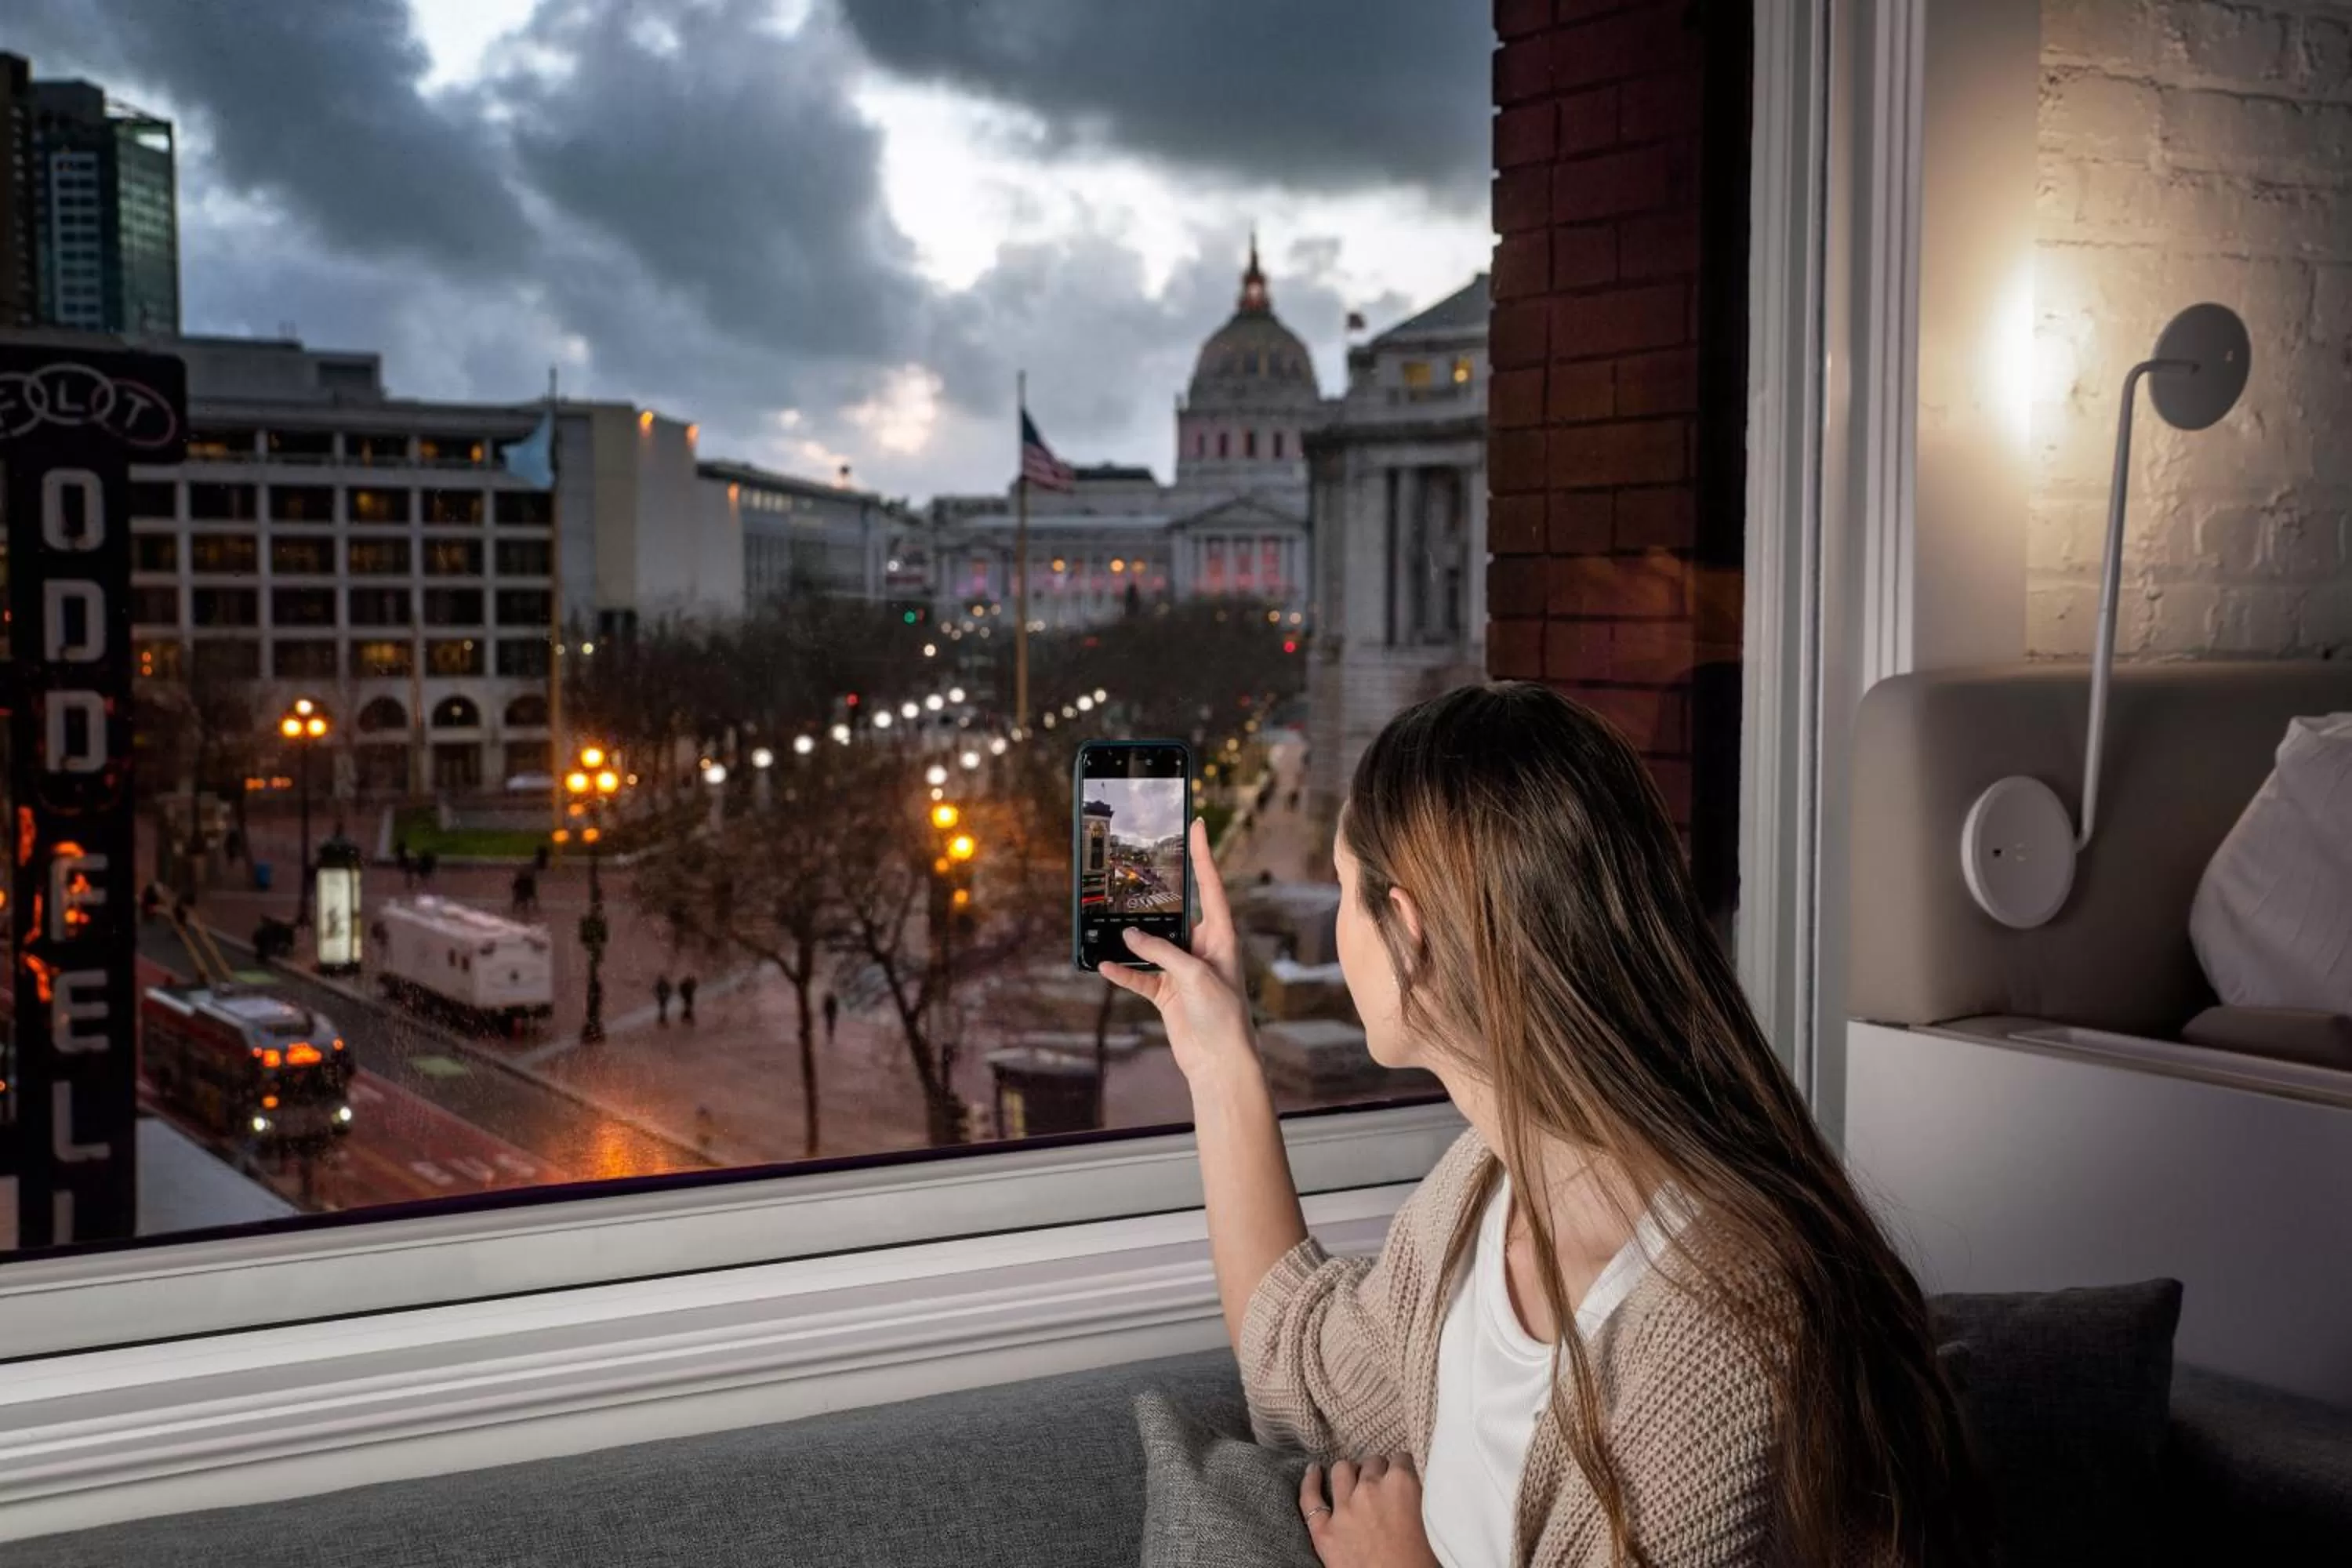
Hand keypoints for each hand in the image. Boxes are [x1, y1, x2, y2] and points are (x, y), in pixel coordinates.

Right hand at [1098, 816, 1257, 1085]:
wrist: (1220, 1062)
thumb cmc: (1223, 1015)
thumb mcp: (1194, 975)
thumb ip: (1163, 951)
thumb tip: (1129, 935)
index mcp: (1221, 935)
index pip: (1210, 886)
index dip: (1203, 855)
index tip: (1197, 825)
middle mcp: (1202, 948)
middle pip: (1176, 913)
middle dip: (1156, 895)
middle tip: (1137, 866)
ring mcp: (1182, 970)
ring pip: (1152, 944)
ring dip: (1132, 938)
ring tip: (1108, 919)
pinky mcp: (1167, 993)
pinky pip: (1140, 975)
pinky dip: (1124, 971)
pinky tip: (1105, 964)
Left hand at [1300, 1455, 1438, 1567]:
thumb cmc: (1423, 1564)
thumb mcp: (1433, 1521)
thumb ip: (1420, 1497)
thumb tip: (1414, 1487)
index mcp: (1402, 1485)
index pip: (1401, 1459)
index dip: (1402, 1469)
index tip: (1403, 1477)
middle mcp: (1370, 1490)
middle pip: (1371, 1464)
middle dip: (1377, 1472)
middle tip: (1382, 1487)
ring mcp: (1344, 1510)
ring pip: (1342, 1471)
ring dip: (1350, 1473)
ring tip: (1354, 1480)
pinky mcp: (1324, 1532)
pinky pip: (1310, 1498)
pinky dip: (1310, 1482)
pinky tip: (1313, 1472)